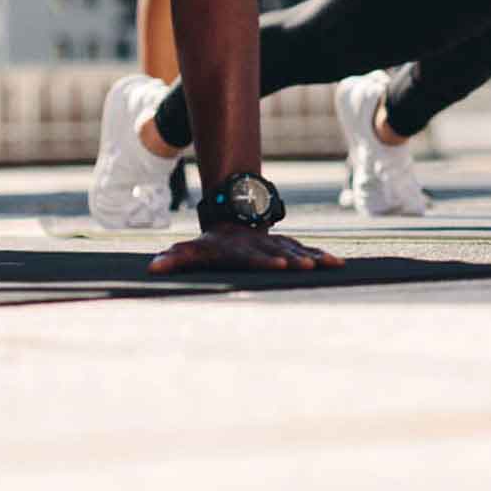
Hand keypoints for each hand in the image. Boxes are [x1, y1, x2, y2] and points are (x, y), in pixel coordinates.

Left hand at [148, 225, 344, 274]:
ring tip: (331, 264)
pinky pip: (308, 250)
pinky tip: (338, 264)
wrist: (234, 222)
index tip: (279, 264)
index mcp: (242, 250)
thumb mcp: (191, 250)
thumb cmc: (211, 246)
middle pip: (281, 253)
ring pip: (299, 250)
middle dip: (294, 259)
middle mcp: (263, 246)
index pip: (254, 256)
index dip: (266, 260)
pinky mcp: (289, 247)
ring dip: (314, 257)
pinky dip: (323, 256)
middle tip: (307, 267)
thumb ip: (174, 258)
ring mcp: (278, 245)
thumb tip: (152, 268)